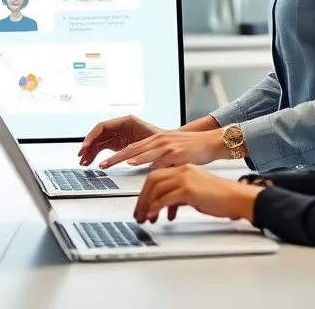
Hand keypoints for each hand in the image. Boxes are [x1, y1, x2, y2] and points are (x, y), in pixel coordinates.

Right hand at [76, 115, 163, 165]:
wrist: (174, 146)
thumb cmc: (166, 141)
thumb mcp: (152, 143)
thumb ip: (140, 150)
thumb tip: (131, 157)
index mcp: (127, 122)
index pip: (103, 127)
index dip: (92, 137)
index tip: (86, 146)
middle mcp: (121, 127)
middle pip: (98, 134)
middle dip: (88, 145)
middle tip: (81, 156)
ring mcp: (119, 135)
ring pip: (99, 142)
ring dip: (90, 152)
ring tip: (84, 162)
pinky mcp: (120, 143)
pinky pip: (103, 147)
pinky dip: (97, 155)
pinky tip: (92, 162)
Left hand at [99, 128, 229, 169]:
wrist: (212, 142)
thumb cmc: (193, 150)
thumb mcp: (172, 153)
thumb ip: (160, 160)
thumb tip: (151, 173)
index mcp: (156, 141)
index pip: (132, 148)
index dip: (117, 156)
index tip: (104, 162)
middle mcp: (158, 141)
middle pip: (131, 149)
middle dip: (114, 157)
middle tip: (101, 165)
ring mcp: (166, 146)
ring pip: (139, 151)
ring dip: (122, 158)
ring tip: (109, 164)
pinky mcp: (175, 152)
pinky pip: (156, 157)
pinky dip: (144, 160)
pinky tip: (134, 163)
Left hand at [134, 165, 262, 223]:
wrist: (237, 198)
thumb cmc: (221, 198)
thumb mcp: (195, 193)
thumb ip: (179, 195)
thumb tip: (167, 205)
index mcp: (183, 169)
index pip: (157, 176)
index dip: (146, 192)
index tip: (143, 205)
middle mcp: (182, 170)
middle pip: (152, 180)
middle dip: (142, 199)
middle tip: (139, 214)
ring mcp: (184, 178)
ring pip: (155, 188)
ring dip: (147, 205)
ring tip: (146, 218)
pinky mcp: (188, 189)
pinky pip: (165, 198)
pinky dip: (156, 207)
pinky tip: (154, 215)